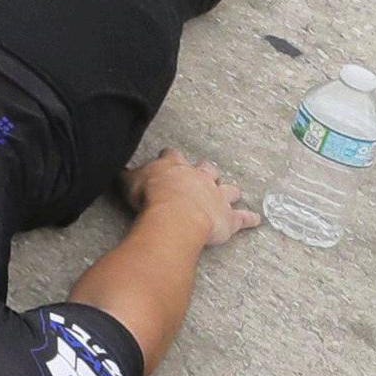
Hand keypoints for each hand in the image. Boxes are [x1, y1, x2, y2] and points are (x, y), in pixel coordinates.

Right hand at [126, 147, 258, 237]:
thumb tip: (119, 169)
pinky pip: (243, 217)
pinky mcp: (228, 217)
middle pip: (207, 168)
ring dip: (230, 191)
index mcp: (175, 166)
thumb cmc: (151, 197)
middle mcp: (199, 177)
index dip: (171, 157)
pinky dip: (250, 218)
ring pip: (228, 189)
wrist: (176, 215)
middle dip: (207, 171)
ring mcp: (217, 196)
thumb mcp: (129, 182)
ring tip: (232, 192)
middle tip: (205, 173)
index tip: (168, 157)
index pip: (173, 155)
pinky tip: (257, 219)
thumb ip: (126, 175)